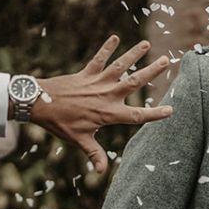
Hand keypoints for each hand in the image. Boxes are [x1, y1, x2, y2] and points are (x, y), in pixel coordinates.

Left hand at [32, 35, 173, 173]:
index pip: (137, 115)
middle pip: (134, 81)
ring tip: (147, 44)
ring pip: (120, 66)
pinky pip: (99, 59)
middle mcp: (106, 95)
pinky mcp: (86, 73)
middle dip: (152, 71)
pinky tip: (115, 37)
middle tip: (167, 60)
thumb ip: (94, 154)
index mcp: (108, 113)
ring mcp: (97, 82)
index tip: (171, 110)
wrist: (37, 103)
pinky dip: (106, 48)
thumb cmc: (60, 123)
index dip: (155, 114)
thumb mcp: (79, 140)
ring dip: (134, 54)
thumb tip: (101, 172)